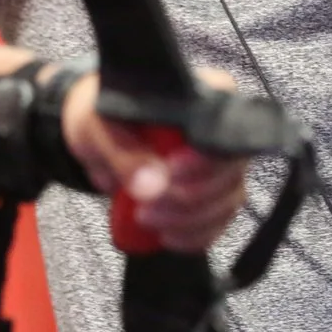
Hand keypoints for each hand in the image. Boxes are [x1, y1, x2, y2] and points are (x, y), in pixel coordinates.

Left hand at [61, 69, 248, 252]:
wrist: (99, 131)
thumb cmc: (103, 117)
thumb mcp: (101, 128)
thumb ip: (125, 154)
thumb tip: (152, 187)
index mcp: (206, 94)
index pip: (225, 132)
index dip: (204, 161)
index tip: (170, 174)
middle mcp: (223, 128)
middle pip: (231, 171)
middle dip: (190, 198)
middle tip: (146, 209)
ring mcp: (223, 163)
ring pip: (228, 200)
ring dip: (190, 221)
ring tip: (148, 220)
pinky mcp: (215, 192)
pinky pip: (221, 220)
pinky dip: (196, 235)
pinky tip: (168, 237)